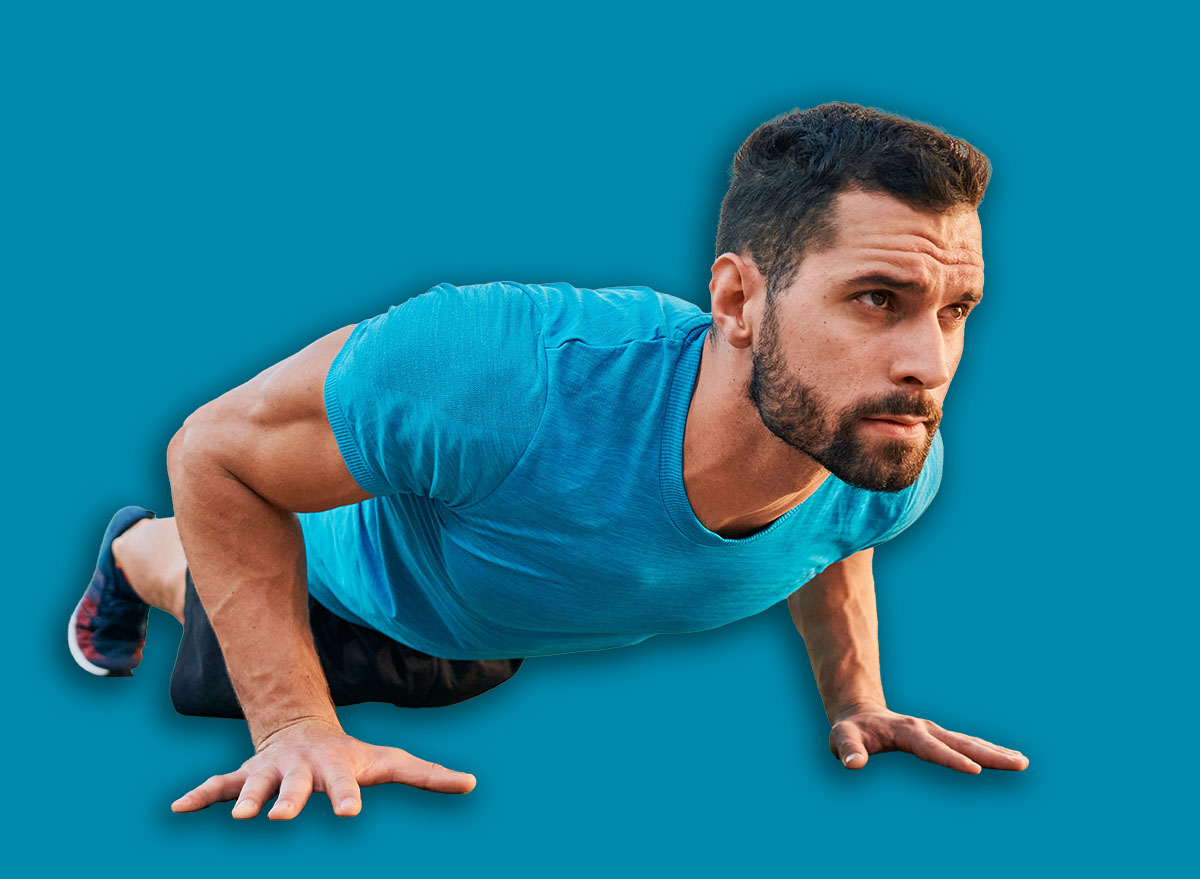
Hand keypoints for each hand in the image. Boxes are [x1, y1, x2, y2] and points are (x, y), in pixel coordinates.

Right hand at [170, 718, 475, 818]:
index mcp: (333, 771)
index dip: (345, 799)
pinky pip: (218, 786)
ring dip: (245, 800)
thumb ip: (429, 775)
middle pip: (294, 788)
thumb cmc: (353, 756)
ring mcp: (270, 773)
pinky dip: (198, 796)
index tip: (348, 815)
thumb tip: (474, 783)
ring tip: (236, 816)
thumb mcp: (391, 763)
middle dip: (287, 802)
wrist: (303, 728)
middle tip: (283, 817)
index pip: (342, 787)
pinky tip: (176, 807)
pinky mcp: (245, 777)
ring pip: (254, 786)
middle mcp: (300, 771)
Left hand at [828, 703, 1028, 773]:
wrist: (859, 714)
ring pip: (969, 742)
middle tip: (1019, 764)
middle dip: (989, 754)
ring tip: (1022, 762)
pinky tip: (1009, 758)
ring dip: (996, 752)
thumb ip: (847, 750)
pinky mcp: (940, 737)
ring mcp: (935, 732)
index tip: (975, 770)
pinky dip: (989, 750)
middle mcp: (925, 729)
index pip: (931, 748)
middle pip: (961, 742)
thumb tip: (853, 765)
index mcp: (906, 731)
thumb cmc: (850, 731)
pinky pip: (968, 744)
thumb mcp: (841, 738)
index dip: (951, 759)